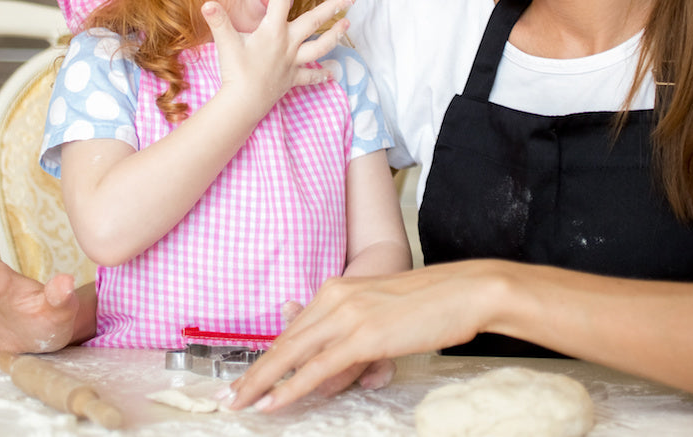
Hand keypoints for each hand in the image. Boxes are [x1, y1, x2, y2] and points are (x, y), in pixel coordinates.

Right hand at [202, 0, 351, 110]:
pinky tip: (333, 73)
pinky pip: (310, 76)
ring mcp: (293, 62)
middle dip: (333, 8)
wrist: (243, 103)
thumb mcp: (226, 42)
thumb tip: (207, 3)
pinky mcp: (292, 79)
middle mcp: (288, 44)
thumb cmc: (235, 71)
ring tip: (348, 25)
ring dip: (335, 35)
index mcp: (273, 30)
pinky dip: (322, 74)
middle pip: (314, 22)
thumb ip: (218, 21)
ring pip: (320, 46)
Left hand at [229, 263, 495, 411]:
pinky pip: (316, 368)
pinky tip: (271, 402)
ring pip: (290, 355)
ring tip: (237, 403)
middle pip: (283, 341)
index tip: (244, 376)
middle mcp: (335, 298)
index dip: (266, 355)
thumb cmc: (432, 304)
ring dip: (260, 382)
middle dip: (252, 372)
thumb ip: (354, 332)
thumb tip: (333, 365)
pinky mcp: (363, 336)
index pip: (293, 328)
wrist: (467, 290)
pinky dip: (289, 388)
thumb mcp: (383, 313)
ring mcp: (347, 316)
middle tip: (225, 396)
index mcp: (339, 289)